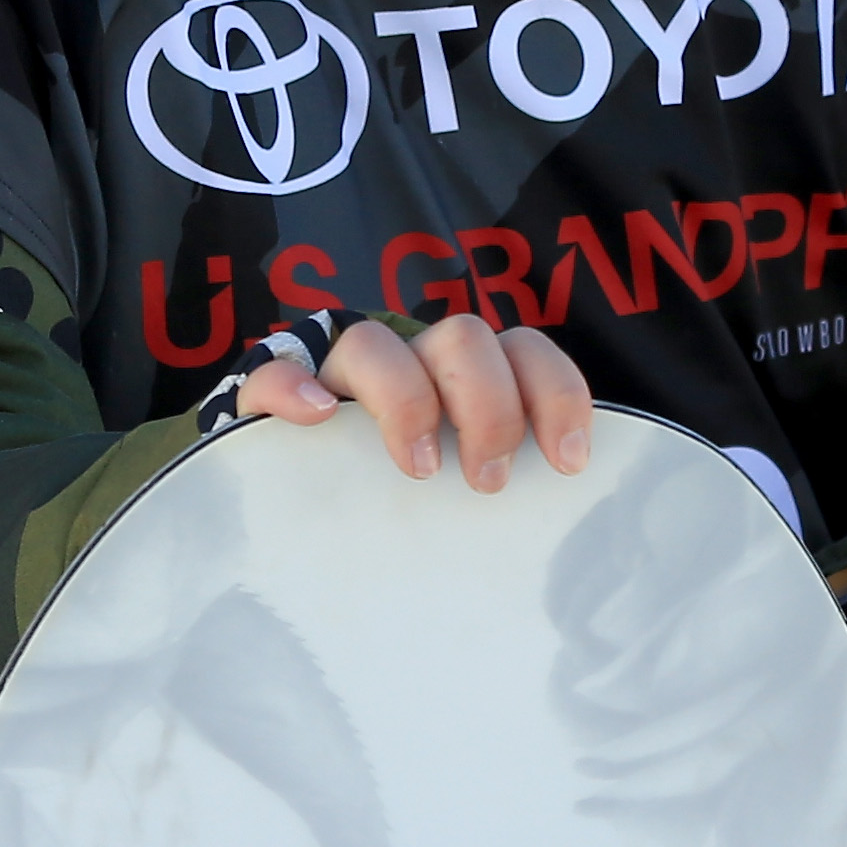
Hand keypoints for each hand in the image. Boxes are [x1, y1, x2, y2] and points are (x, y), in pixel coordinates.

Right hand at [239, 313, 591, 492]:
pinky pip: (274, 370)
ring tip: (418, 469)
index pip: (524, 350)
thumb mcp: (471, 484)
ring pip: (371, 343)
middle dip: (489, 407)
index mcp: (466, 376)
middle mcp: (408, 361)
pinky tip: (316, 417)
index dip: (557, 393)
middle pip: (462, 337)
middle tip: (487, 481)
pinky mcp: (273, 397)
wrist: (296, 506)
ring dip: (405, 401)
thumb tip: (573, 509)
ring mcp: (337, 375)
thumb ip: (513, 477)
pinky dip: (295, 387)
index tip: (569, 461)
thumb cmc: (407, 501)